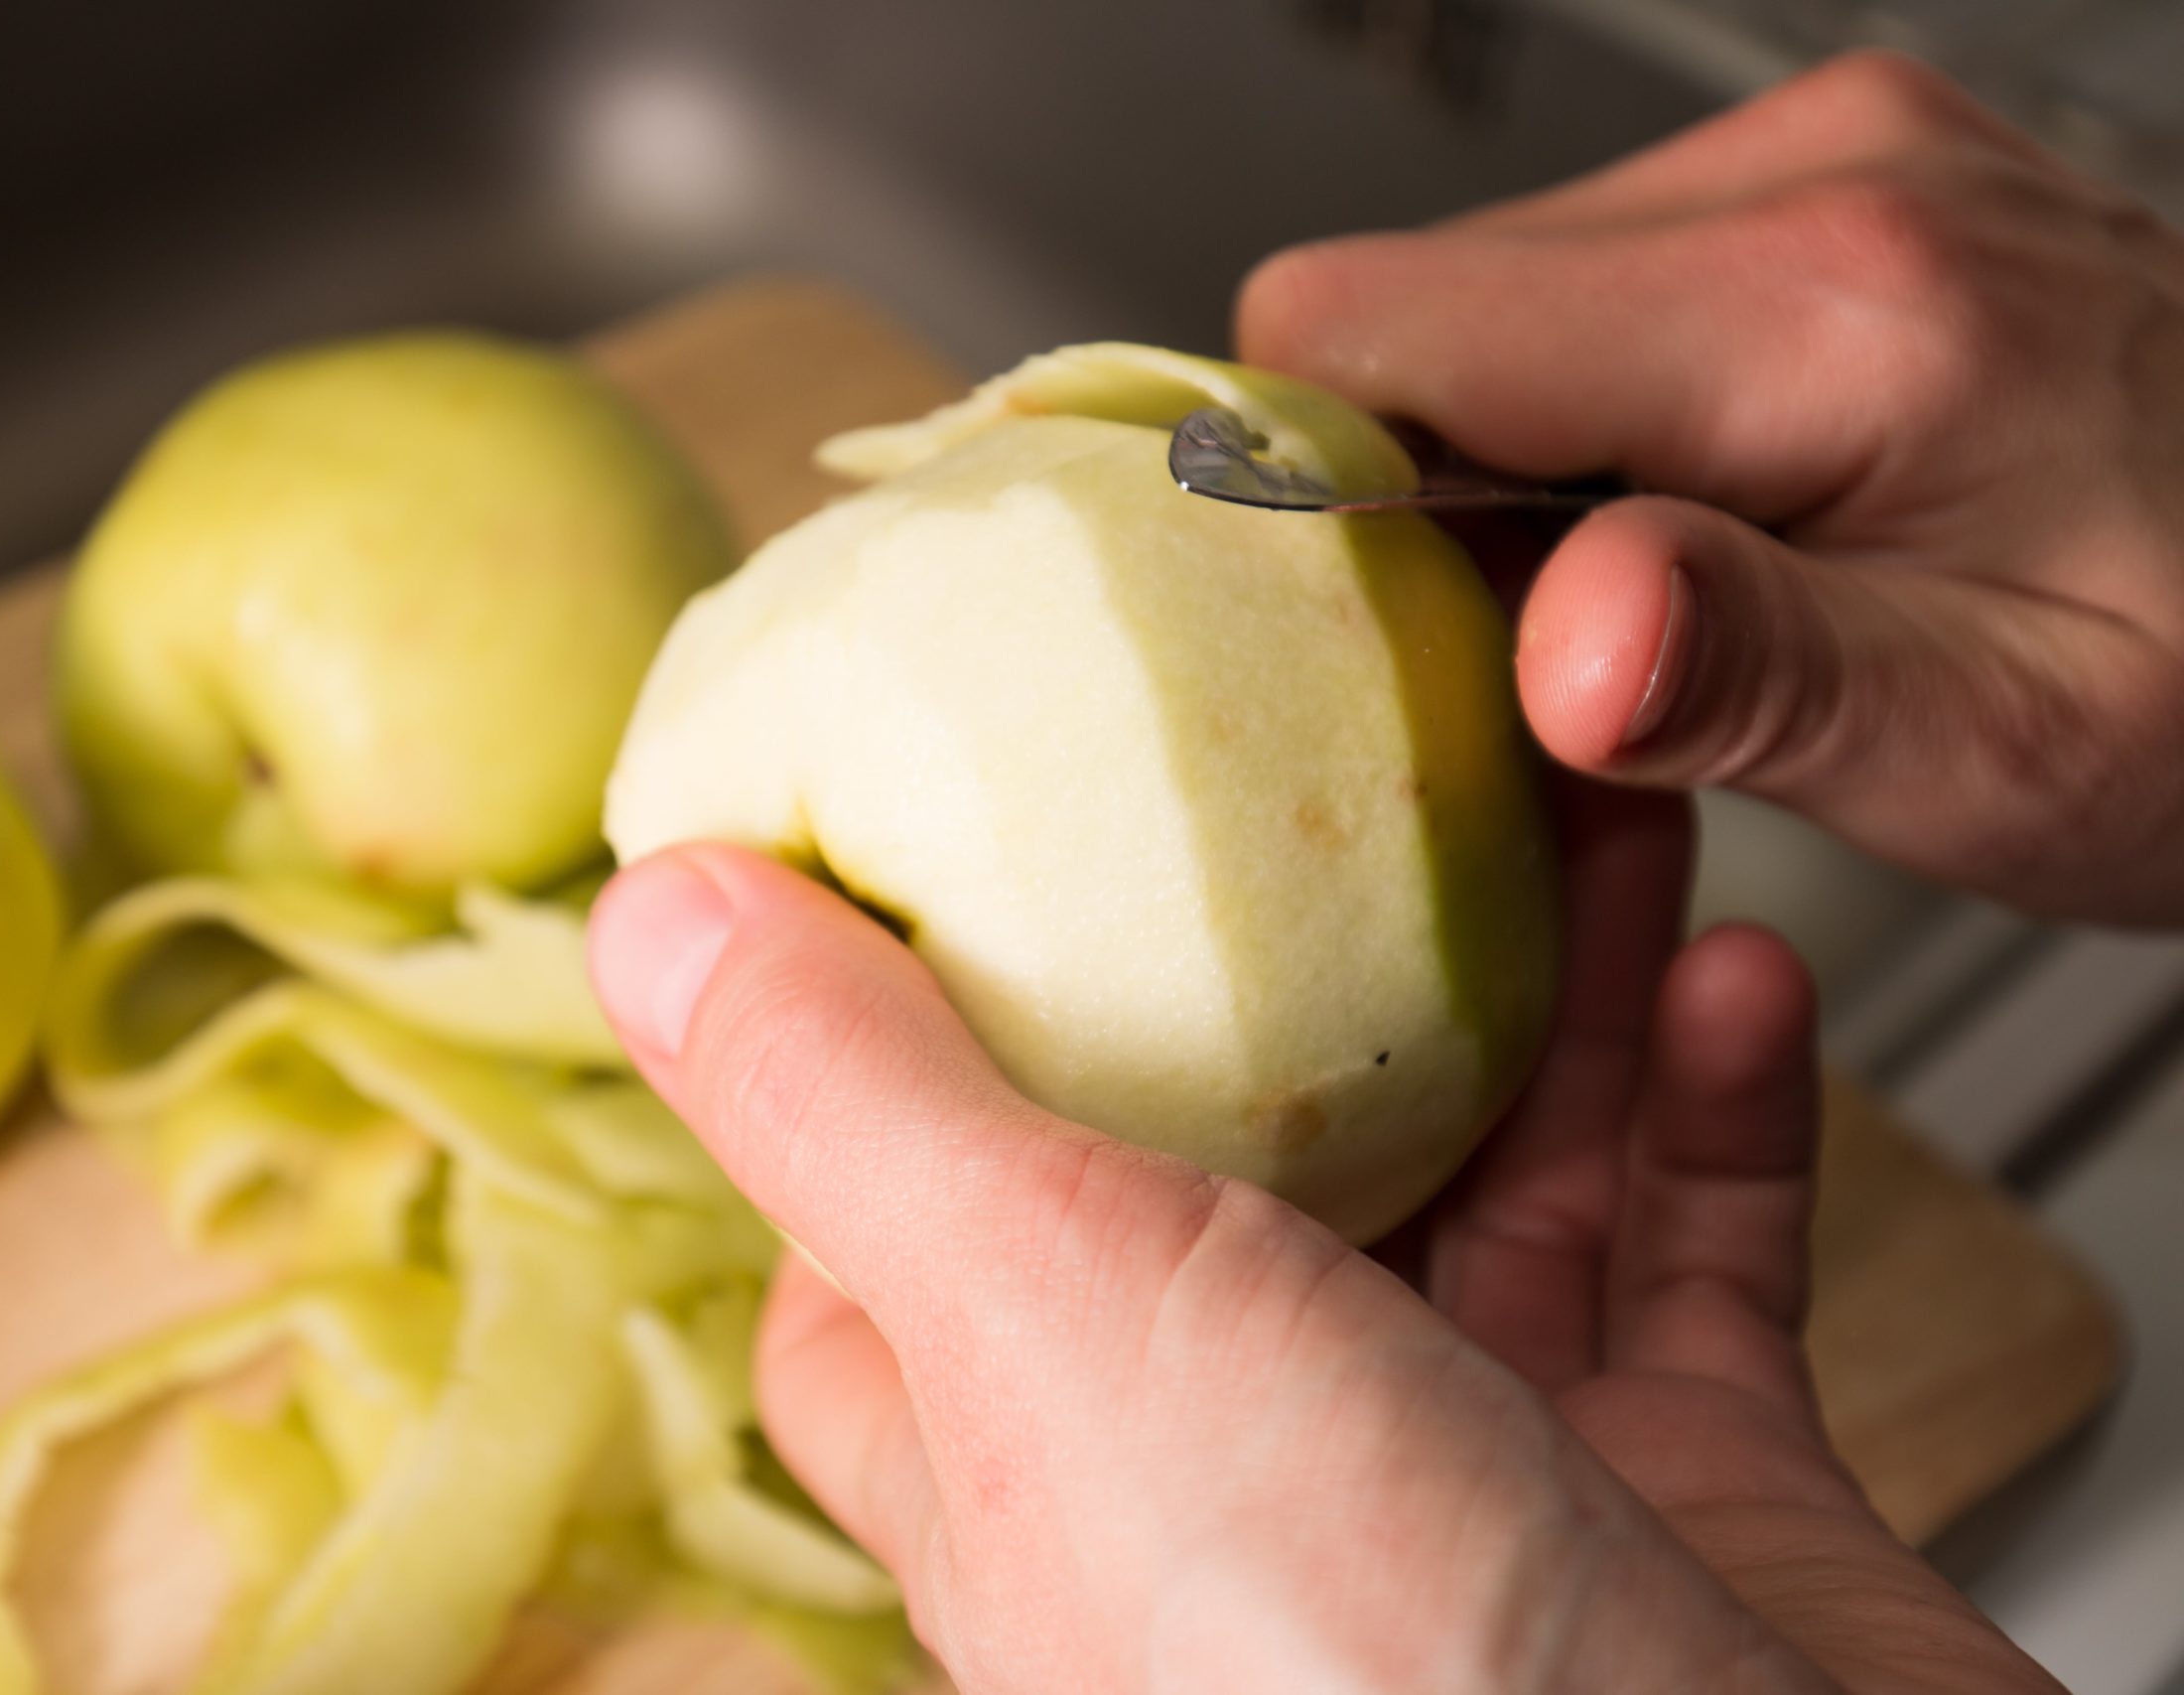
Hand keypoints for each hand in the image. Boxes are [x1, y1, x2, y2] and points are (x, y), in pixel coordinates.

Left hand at [587, 787, 2058, 1693]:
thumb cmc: (1355, 1670)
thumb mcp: (1038, 1307)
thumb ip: (852, 1104)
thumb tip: (653, 915)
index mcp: (1025, 1450)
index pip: (897, 1254)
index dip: (901, 1065)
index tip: (955, 872)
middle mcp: (1224, 1481)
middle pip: (1223, 1163)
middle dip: (1286, 967)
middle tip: (1325, 765)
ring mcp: (1459, 1491)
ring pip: (1478, 1179)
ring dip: (1530, 989)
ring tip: (1573, 789)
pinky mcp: (1678, 1502)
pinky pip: (1688, 1259)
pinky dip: (1703, 1105)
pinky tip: (1720, 965)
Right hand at [1238, 50, 2183, 923]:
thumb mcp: (2001, 751)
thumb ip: (1767, 681)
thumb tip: (1562, 641)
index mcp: (1832, 304)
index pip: (1363, 324)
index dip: (1302, 489)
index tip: (1360, 644)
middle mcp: (1813, 174)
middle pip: (1396, 307)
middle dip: (1405, 496)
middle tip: (1529, 660)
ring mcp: (1819, 157)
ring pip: (1469, 300)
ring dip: (1493, 467)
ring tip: (1640, 601)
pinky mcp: (1820, 181)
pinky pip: (1571, 289)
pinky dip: (1573, 424)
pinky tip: (1687, 525)